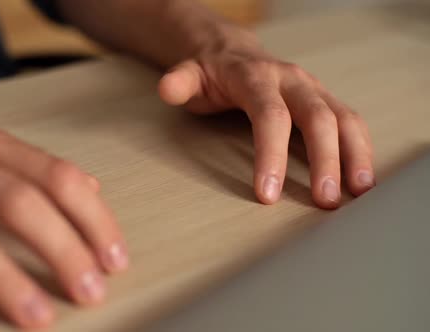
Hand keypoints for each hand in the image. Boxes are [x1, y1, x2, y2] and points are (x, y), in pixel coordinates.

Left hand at [158, 30, 374, 208]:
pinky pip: (351, 122)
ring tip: (359, 193)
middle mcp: (292, 80)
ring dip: (354, 156)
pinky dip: (360, 149)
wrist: (234, 52)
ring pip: (344, 118)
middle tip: (324, 201)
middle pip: (317, 117)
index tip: (267, 193)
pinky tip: (362, 178)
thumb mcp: (190, 74)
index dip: (271, 154)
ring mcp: (313, 89)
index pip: (270, 115)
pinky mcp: (325, 100)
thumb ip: (180, 83)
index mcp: (257, 76)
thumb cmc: (213, 73)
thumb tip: (167, 89)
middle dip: (324, 160)